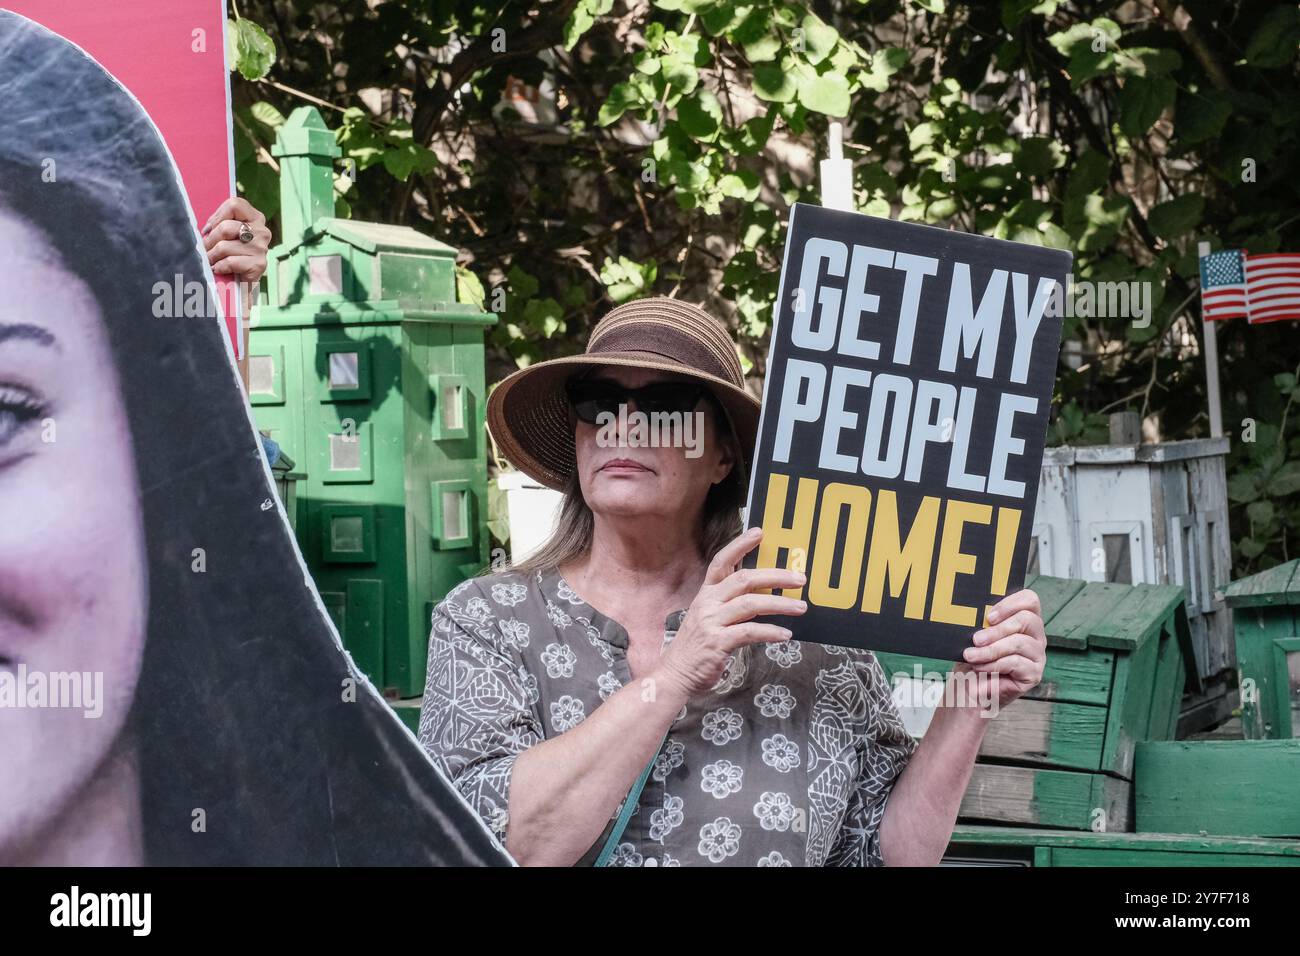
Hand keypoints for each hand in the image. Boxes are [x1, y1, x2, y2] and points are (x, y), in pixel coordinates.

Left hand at [202, 197, 270, 283]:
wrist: (242, 284)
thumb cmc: (232, 254)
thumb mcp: (228, 234)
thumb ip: (220, 224)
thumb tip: (204, 229)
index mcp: (255, 218)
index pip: (234, 205)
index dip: (217, 216)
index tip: (208, 229)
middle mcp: (262, 231)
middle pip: (225, 228)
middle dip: (209, 241)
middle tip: (204, 249)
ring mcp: (262, 248)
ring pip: (224, 246)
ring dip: (212, 256)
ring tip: (210, 261)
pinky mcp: (259, 265)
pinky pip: (230, 262)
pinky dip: (220, 267)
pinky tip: (219, 269)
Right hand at [653, 526, 806, 700]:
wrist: (675, 674)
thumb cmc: (697, 646)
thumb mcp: (709, 617)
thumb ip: (731, 603)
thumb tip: (764, 593)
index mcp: (706, 593)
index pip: (722, 561)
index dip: (740, 545)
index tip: (760, 532)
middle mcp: (707, 603)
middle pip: (744, 579)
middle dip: (776, 576)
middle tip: (800, 578)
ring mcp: (711, 622)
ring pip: (750, 604)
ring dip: (780, 604)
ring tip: (801, 607)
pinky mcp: (717, 642)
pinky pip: (749, 632)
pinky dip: (770, 632)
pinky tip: (785, 634)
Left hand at [956, 589, 1045, 708]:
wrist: (968, 688)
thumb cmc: (973, 658)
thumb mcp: (974, 636)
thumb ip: (982, 622)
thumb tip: (978, 613)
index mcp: (1023, 619)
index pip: (1030, 600)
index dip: (1010, 604)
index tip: (989, 616)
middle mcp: (1036, 635)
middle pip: (1026, 620)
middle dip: (997, 630)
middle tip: (975, 639)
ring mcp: (1037, 655)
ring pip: (1019, 643)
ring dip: (990, 650)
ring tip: (971, 656)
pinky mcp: (1034, 674)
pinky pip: (1016, 663)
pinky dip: (994, 664)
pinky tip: (980, 668)